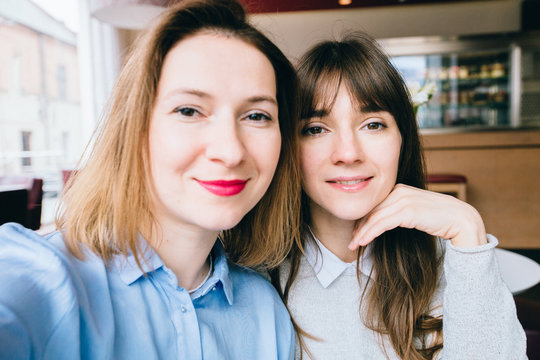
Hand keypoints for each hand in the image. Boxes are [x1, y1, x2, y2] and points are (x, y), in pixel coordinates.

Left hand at [349, 184, 487, 249]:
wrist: (462, 220)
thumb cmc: (439, 219)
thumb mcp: (414, 212)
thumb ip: (399, 213)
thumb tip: (382, 222)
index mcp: (399, 188)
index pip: (374, 204)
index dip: (363, 219)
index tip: (355, 233)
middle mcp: (400, 191)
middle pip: (372, 210)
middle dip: (359, 227)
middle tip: (351, 242)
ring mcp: (404, 199)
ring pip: (374, 217)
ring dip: (362, 233)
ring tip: (353, 245)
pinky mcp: (408, 211)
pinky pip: (382, 223)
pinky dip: (370, 233)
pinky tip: (364, 242)